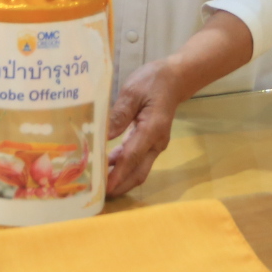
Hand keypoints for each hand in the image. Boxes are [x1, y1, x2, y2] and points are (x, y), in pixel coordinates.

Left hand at [105, 60, 181, 196]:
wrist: (174, 79)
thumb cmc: (152, 81)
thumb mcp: (132, 92)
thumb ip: (119, 114)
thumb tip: (103, 136)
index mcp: (152, 128)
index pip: (132, 157)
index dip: (118, 174)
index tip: (105, 187)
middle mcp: (156, 142)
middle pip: (139, 172)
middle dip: (120, 185)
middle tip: (98, 193)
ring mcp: (155, 144)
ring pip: (138, 168)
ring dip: (120, 177)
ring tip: (98, 181)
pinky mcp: (151, 142)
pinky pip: (137, 159)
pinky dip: (123, 166)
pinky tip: (106, 164)